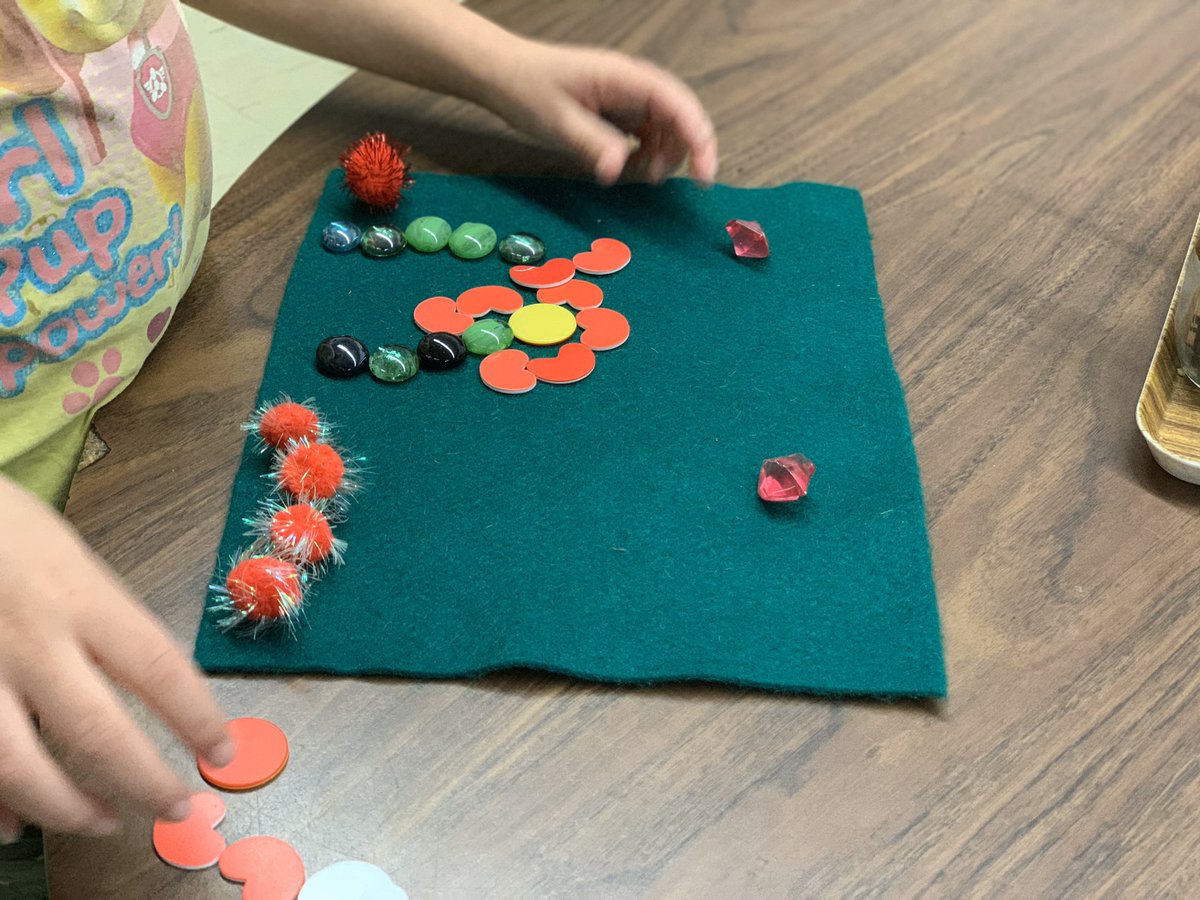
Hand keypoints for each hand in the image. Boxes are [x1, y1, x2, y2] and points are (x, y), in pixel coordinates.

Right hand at [0, 477, 230, 839]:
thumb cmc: (7, 530)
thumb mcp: (73, 559)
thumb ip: (105, 621)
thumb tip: (150, 682)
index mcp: (81, 598)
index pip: (159, 670)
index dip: (197, 720)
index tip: (223, 753)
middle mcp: (33, 640)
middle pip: (98, 732)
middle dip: (144, 782)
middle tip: (177, 808)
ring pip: (22, 766)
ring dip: (68, 808)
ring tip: (104, 821)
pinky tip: (13, 824)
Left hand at [488, 40, 717, 186]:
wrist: (503, 74)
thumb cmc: (527, 89)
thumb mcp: (556, 121)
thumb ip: (591, 144)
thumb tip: (617, 171)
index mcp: (624, 78)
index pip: (677, 105)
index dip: (698, 139)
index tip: (704, 175)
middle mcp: (633, 84)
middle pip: (680, 117)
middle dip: (686, 152)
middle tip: (674, 183)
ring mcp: (628, 97)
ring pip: (666, 128)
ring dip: (662, 156)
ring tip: (638, 176)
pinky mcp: (619, 110)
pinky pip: (646, 134)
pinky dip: (645, 155)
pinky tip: (625, 167)